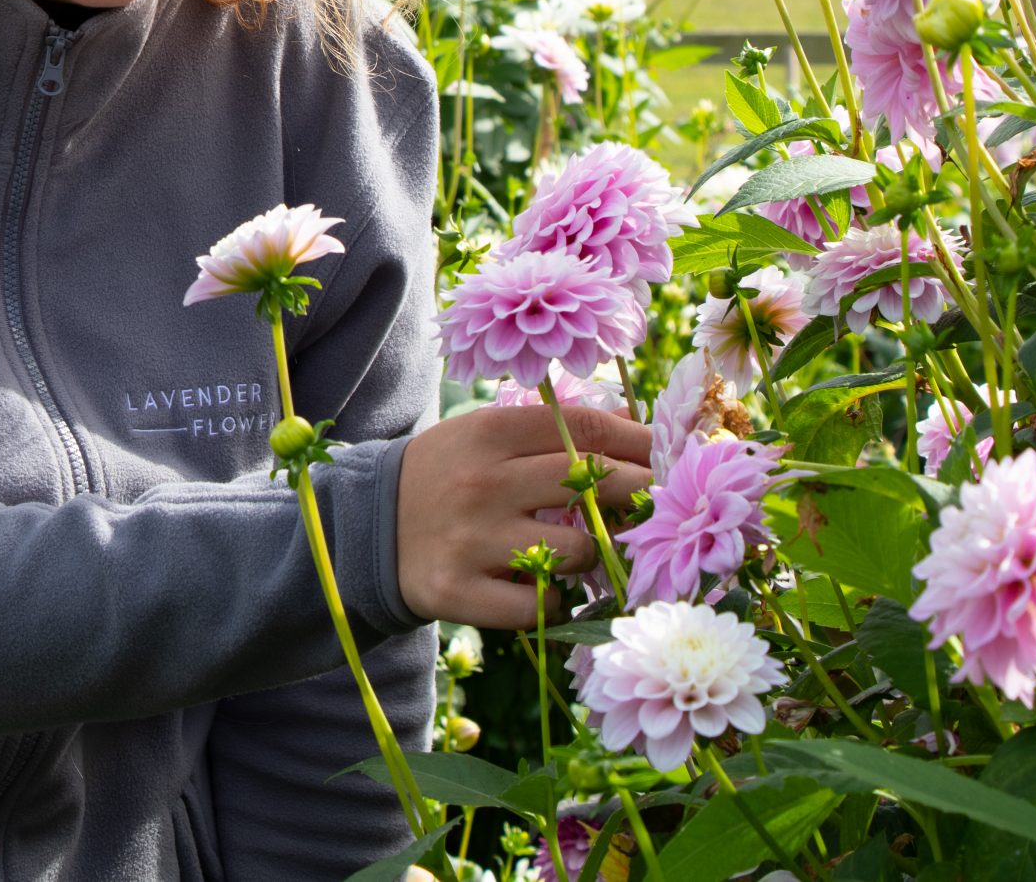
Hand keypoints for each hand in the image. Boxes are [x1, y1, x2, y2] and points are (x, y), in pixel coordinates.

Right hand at [393, 401, 652, 629]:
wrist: (364, 528)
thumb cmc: (443, 476)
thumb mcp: (482, 435)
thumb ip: (547, 431)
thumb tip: (634, 432)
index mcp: (487, 433)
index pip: (584, 429)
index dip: (638, 442)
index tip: (671, 454)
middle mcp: (481, 483)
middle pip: (590, 484)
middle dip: (638, 493)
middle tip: (659, 505)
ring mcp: (470, 540)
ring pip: (575, 551)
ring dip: (595, 556)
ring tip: (588, 554)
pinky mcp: (457, 591)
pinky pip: (538, 605)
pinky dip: (555, 603)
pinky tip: (548, 592)